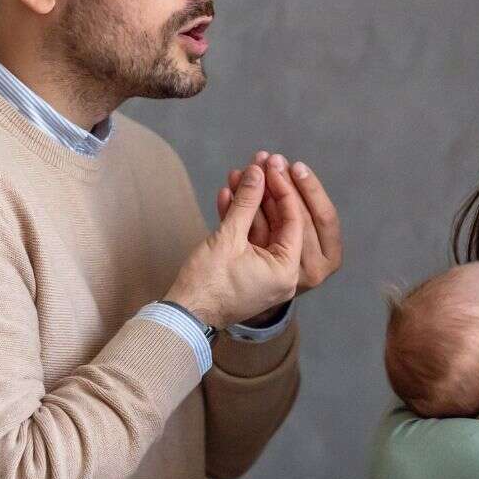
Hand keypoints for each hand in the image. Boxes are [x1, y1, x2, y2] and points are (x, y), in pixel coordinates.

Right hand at [166, 163, 303, 326]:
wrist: (184, 315)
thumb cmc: (207, 283)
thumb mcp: (228, 237)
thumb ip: (246, 202)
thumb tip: (257, 171)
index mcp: (287, 271)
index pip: (294, 220)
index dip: (282, 188)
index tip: (270, 165)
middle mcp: (283, 274)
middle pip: (282, 222)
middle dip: (267, 191)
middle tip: (260, 162)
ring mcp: (267, 273)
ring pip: (264, 228)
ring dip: (251, 201)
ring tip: (240, 173)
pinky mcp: (250, 271)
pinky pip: (252, 239)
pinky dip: (241, 219)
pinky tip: (229, 194)